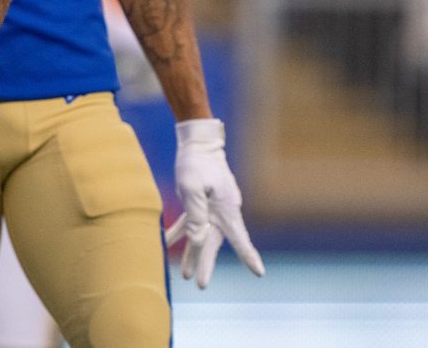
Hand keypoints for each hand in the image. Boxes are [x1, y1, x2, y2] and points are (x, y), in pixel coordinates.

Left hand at [166, 118, 263, 287]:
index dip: (248, 256)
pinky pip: (190, 221)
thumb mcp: (192, 186)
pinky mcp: (200, 202)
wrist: (198, 142)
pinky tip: (168, 241)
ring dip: (192, 253)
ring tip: (185, 274)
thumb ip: (195, 214)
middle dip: (205, 263)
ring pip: (201, 235)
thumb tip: (196, 240)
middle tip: (200, 285)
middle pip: (214, 242)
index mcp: (226, 209)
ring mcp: (212, 207)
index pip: (239, 238)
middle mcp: (222, 211)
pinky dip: (181, 232)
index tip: (259, 273)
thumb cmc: (197, 162)